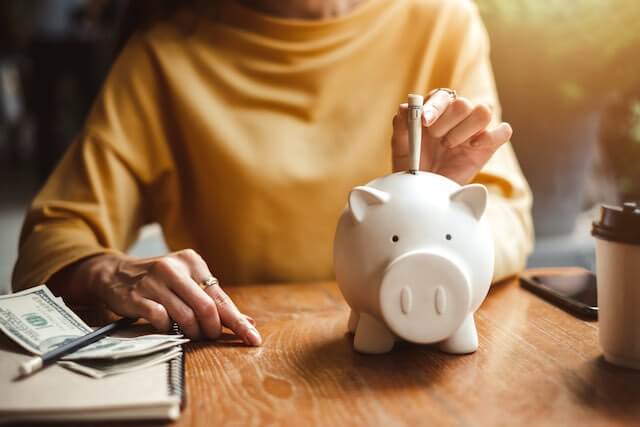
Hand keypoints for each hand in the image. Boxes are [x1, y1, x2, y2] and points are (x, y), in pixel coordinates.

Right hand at [63, 250, 261, 343]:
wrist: (115, 273)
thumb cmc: (160, 281)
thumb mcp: (188, 282)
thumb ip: (215, 301)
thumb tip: (247, 321)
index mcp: (192, 262)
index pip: (220, 296)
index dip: (238, 321)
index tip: (253, 338)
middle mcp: (173, 268)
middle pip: (206, 307)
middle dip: (213, 328)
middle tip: (210, 336)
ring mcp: (154, 282)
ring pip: (186, 316)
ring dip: (193, 332)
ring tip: (192, 334)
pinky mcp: (137, 297)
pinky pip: (161, 320)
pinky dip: (169, 329)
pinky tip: (167, 326)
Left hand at [391, 90, 512, 183]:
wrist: (424, 188)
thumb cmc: (413, 164)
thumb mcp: (401, 145)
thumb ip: (401, 125)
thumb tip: (405, 107)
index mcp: (438, 109)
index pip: (442, 95)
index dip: (435, 107)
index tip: (424, 122)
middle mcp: (458, 115)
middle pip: (463, 103)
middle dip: (446, 123)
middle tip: (436, 139)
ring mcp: (475, 129)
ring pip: (484, 111)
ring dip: (464, 130)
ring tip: (450, 146)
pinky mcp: (488, 145)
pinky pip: (503, 131)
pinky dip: (490, 136)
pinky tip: (472, 147)